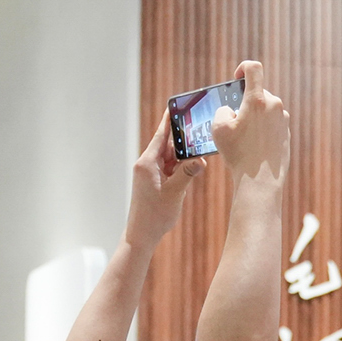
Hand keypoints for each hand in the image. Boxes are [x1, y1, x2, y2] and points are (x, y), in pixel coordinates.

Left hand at [123, 114, 207, 251]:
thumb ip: (187, 174)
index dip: (169, 120)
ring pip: (170, 157)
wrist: (141, 234)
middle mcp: (147, 165)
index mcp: (147, 163)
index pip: (160, 136)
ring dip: (183, 154)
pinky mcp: (155, 181)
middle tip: (198, 126)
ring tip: (199, 147)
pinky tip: (192, 166)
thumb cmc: (154, 215)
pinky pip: (170, 167)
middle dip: (182, 138)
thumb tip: (200, 160)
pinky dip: (180, 166)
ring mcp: (151, 173)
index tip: (176, 106)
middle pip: (167, 144)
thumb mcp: (174, 194)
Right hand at [210, 60, 289, 188]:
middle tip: (234, 119)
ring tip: (243, 137)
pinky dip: (262, 129)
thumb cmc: (238, 154)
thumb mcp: (219, 128)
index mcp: (258, 100)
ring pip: (265, 110)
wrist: (261, 182)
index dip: (243, 67)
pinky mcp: (287, 134)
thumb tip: (232, 110)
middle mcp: (275, 107)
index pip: (254, 68)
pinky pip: (272, 125)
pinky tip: (253, 146)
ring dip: (254, 117)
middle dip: (245, 101)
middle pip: (258, 93)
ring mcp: (283, 121)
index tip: (237, 77)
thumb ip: (223, 109)